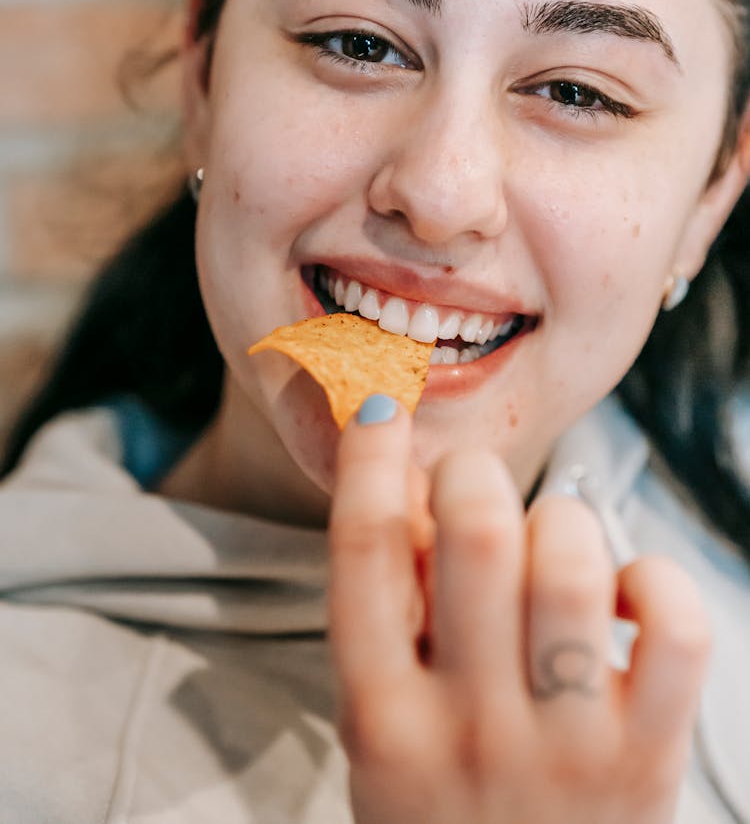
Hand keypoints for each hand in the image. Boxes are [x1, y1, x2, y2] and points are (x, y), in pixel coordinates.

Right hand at [328, 397, 710, 823]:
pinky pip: (673, 622)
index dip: (370, 459)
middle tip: (475, 485)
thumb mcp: (383, 727)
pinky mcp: (649, 758)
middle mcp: (468, 729)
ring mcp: (564, 747)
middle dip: (476, 474)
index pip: (364, 552)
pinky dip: (653, 577)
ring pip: (576, 560)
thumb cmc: (443, 806)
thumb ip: (392, 613)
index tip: (384, 405)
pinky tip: (624, 594)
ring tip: (553, 551)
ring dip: (563, 523)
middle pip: (479, 532)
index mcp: (380, 717)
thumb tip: (408, 477)